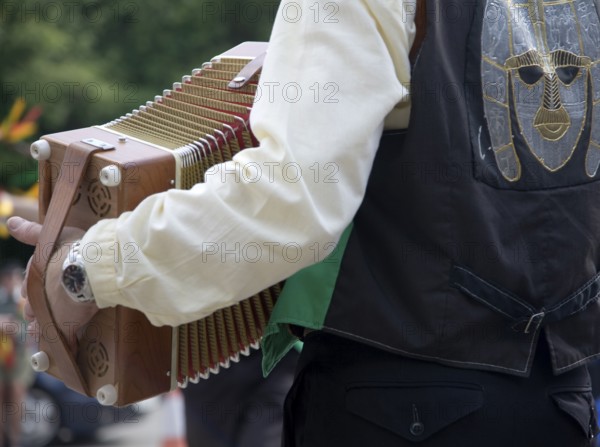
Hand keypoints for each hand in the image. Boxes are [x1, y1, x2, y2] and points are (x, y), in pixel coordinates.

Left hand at [7, 216, 98, 351]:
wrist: (95, 264)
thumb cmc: (76, 247)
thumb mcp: (53, 235)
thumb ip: (30, 232)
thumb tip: (10, 221)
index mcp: (34, 274)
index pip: (29, 285)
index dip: (33, 290)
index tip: (38, 295)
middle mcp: (38, 294)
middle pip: (34, 307)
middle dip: (37, 312)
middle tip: (41, 318)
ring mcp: (51, 310)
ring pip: (44, 325)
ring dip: (45, 330)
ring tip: (49, 337)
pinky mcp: (66, 322)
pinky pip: (63, 337)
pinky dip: (66, 344)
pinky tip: (69, 350)